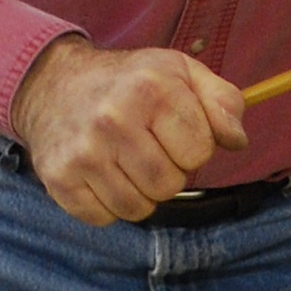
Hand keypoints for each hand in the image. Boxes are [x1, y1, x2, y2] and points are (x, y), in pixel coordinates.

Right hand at [10, 37, 248, 223]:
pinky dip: (108, 204)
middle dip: (166, 172)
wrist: (53, 84)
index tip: (173, 132)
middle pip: (169, 185)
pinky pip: (104, 218)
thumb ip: (222, 101)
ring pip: (138, 208)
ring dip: (139, 192)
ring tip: (124, 161)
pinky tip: (101, 174)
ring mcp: (83, 151)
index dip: (192, 147)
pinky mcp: (59, 178)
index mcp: (152, 89)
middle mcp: (113, 118)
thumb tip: (237, 141)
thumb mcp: (181, 72)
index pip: (199, 153)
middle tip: (146, 148)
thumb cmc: (129, 82)